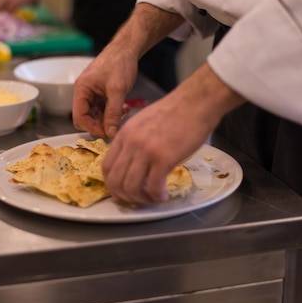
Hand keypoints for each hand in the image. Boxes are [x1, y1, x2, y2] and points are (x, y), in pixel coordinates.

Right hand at [72, 46, 137, 138]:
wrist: (127, 49)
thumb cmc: (120, 63)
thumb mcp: (118, 90)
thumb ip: (113, 113)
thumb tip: (110, 133)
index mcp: (82, 89)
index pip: (79, 117)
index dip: (92, 128)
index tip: (107, 133)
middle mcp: (83, 92)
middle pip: (85, 118)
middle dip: (100, 124)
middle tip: (115, 126)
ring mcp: (91, 92)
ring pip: (94, 115)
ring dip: (107, 119)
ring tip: (122, 114)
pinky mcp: (99, 93)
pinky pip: (101, 109)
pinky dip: (110, 112)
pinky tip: (122, 109)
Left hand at [101, 64, 245, 204]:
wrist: (195, 102)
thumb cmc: (175, 111)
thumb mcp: (144, 122)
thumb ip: (134, 140)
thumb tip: (133, 161)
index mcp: (124, 134)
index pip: (106, 166)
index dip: (112, 184)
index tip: (123, 190)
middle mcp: (130, 143)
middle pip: (115, 180)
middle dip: (124, 196)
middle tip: (137, 199)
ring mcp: (146, 151)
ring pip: (131, 187)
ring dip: (141, 199)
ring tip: (153, 198)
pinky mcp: (164, 158)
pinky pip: (153, 187)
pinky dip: (157, 196)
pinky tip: (164, 195)